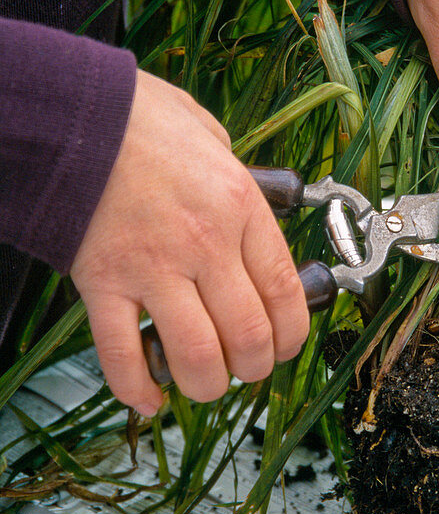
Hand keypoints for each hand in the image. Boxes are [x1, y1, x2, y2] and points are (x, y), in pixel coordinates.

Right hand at [70, 70, 308, 413]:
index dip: (292, 335)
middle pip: (248, 335)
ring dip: (206, 384)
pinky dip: (135, 389)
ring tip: (203, 382)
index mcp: (239, 206)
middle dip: (253, 368)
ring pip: (196, 356)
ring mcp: (152, 266)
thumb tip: (250, 204)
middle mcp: (204, 242)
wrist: (70, 114)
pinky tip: (147, 399)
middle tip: (245, 369)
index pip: (284, 291)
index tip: (285, 347)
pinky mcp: (102, 282)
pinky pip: (121, 354)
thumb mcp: (211, 134)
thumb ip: (235, 177)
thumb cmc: (139, 118)